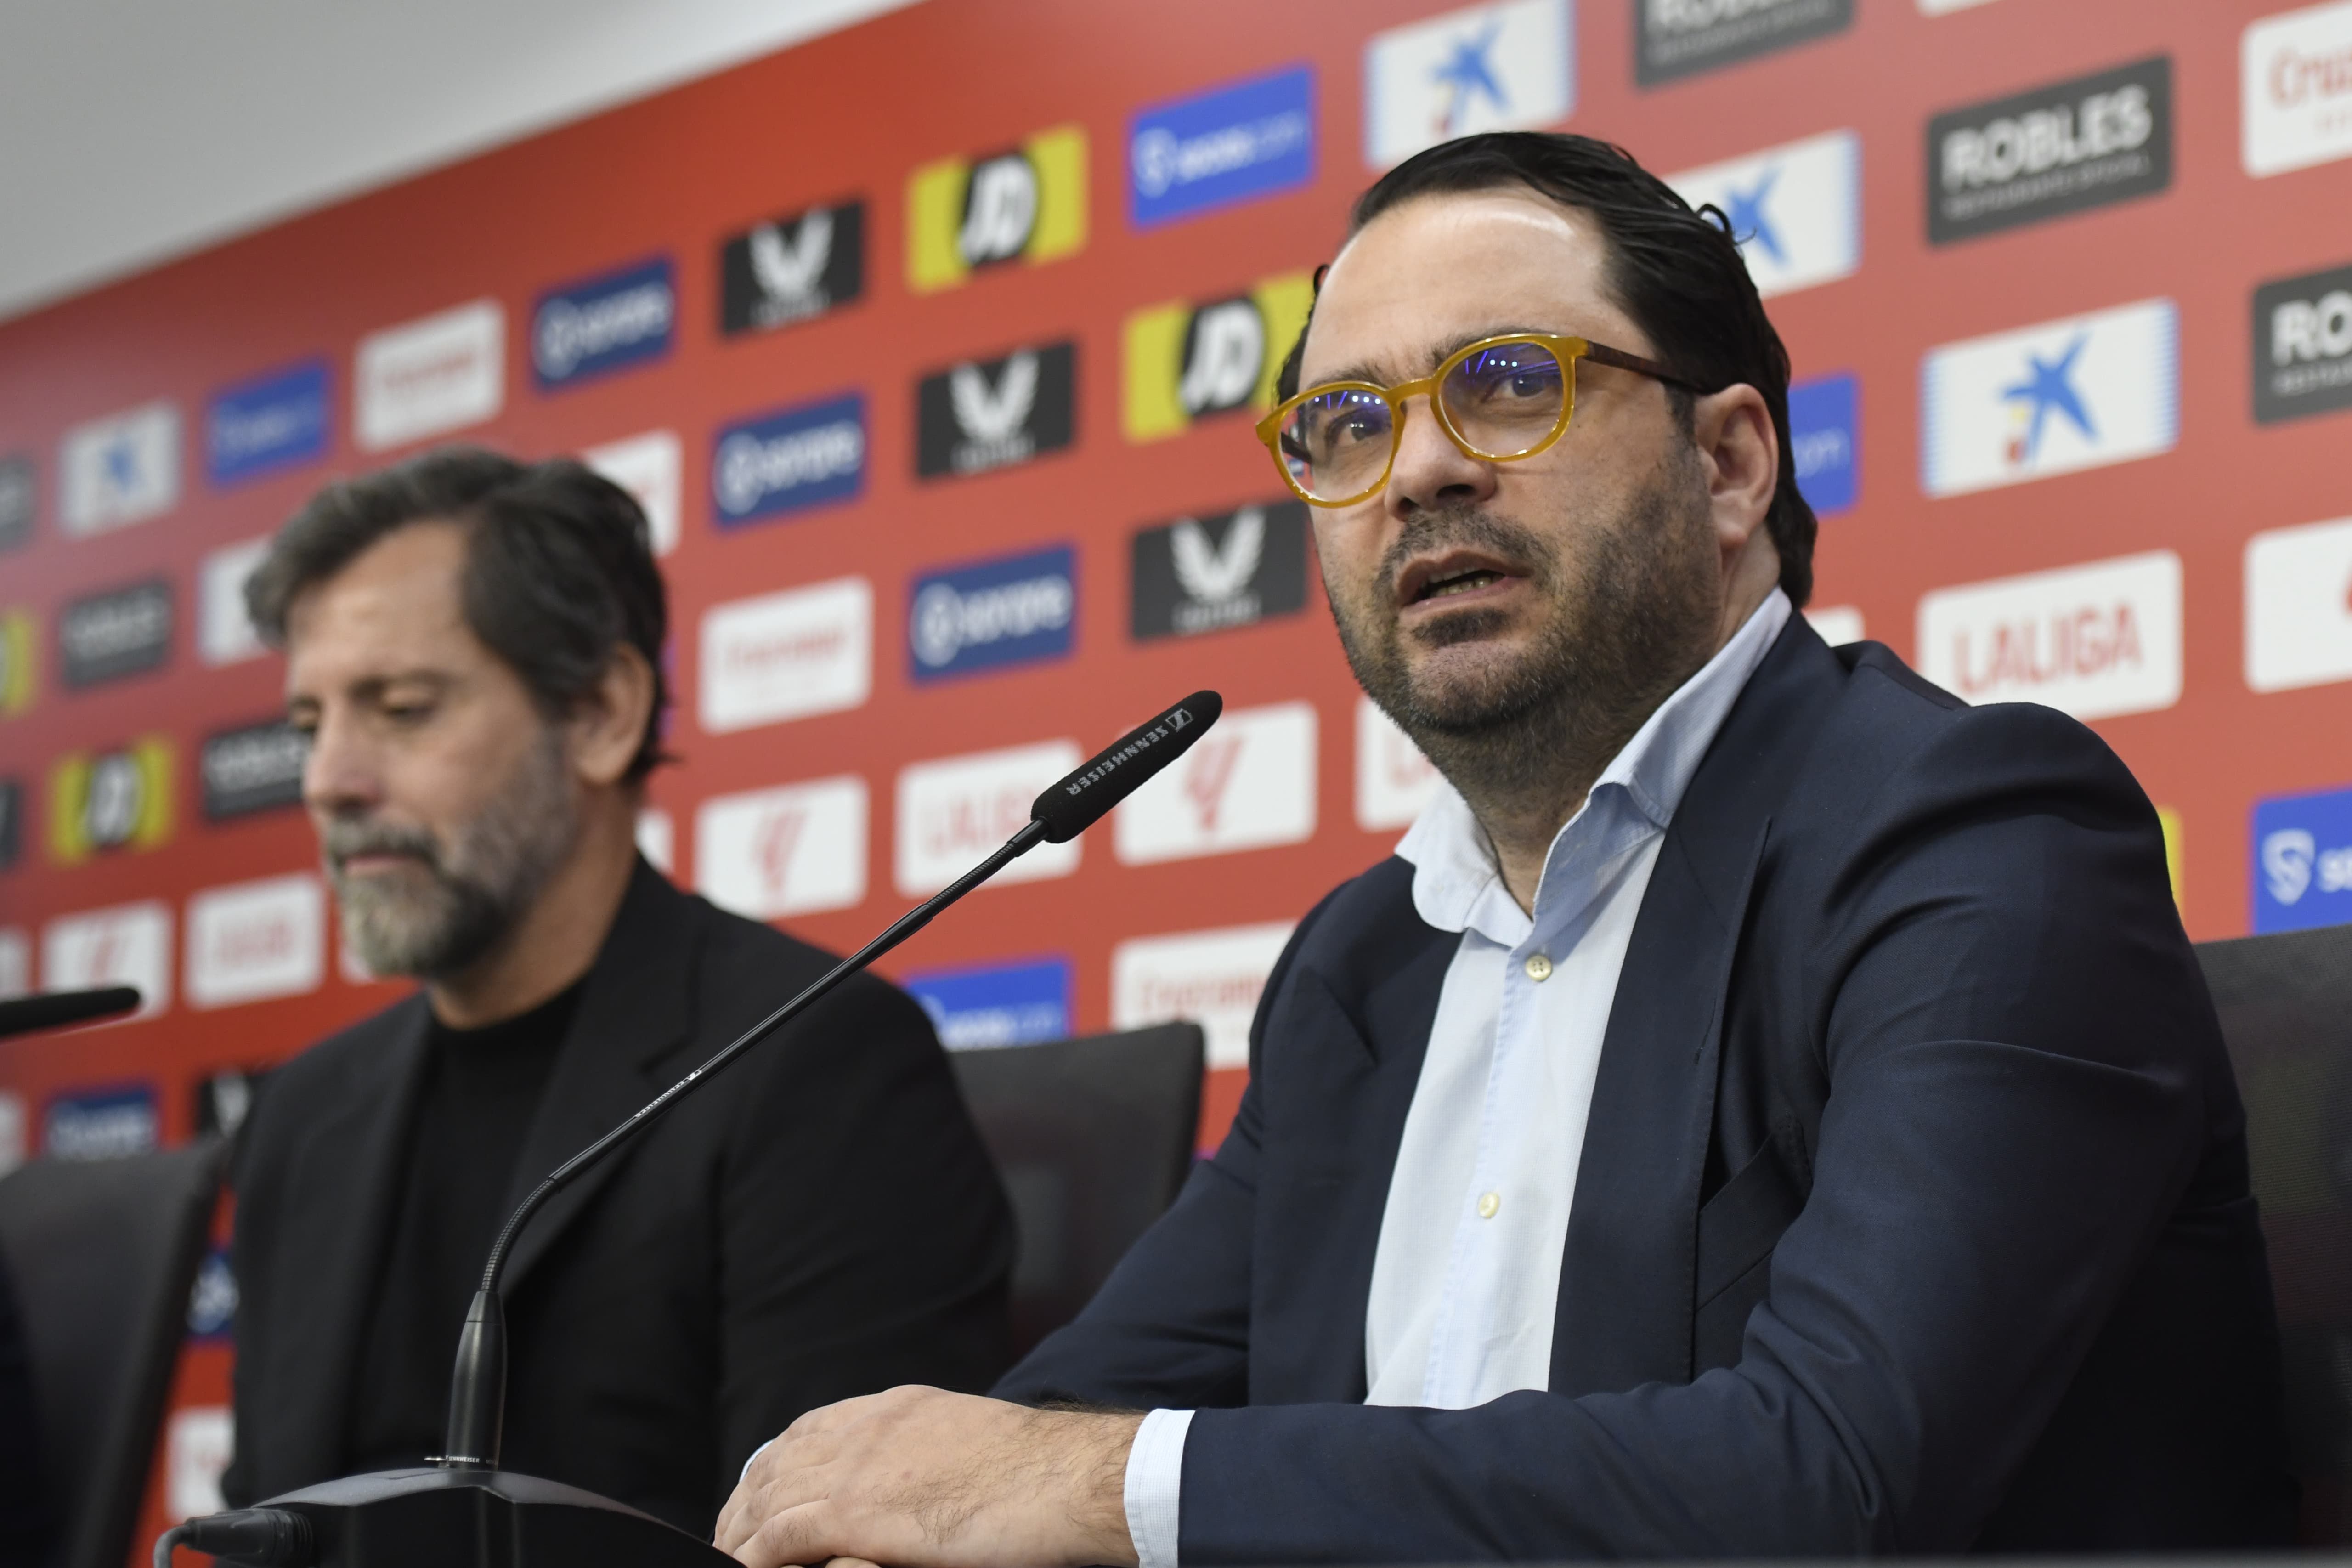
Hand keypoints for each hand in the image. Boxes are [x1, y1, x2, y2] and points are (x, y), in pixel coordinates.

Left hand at [716, 1386, 1143, 1567]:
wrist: (1067, 1478)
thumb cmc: (1043, 1474)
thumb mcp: (976, 1443)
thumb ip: (933, 1456)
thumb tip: (915, 1487)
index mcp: (900, 1408)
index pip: (816, 1427)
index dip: (781, 1461)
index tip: (766, 1489)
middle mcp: (869, 1428)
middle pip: (780, 1460)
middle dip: (747, 1499)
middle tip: (731, 1534)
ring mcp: (857, 1468)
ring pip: (768, 1498)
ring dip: (740, 1532)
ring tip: (728, 1558)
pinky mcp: (853, 1514)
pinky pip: (778, 1539)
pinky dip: (752, 1557)